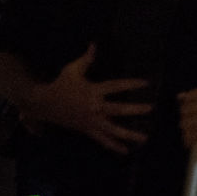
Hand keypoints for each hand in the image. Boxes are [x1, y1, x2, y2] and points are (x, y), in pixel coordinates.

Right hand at [26, 44, 151, 153]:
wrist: (45, 104)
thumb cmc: (61, 85)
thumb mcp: (72, 70)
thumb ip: (86, 59)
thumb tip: (94, 45)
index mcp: (92, 91)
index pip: (116, 86)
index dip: (131, 84)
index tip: (146, 83)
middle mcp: (94, 107)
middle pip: (118, 109)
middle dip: (135, 109)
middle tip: (151, 109)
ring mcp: (92, 121)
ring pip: (113, 130)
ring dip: (129, 135)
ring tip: (145, 138)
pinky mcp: (88, 130)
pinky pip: (102, 140)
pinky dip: (114, 146)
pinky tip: (126, 151)